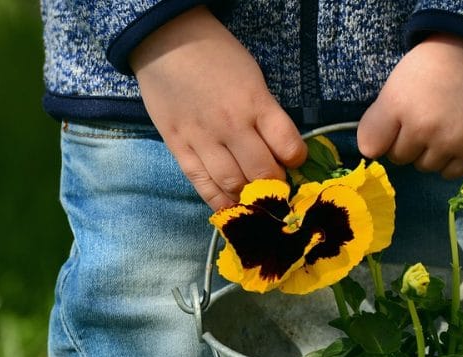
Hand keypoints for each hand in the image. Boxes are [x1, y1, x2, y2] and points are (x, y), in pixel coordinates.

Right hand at [130, 6, 306, 209]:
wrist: (166, 42)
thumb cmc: (217, 55)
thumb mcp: (253, 78)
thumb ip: (266, 113)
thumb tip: (280, 150)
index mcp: (255, 103)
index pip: (288, 146)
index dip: (297, 159)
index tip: (294, 161)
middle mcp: (231, 125)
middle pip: (262, 173)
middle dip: (276, 185)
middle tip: (277, 186)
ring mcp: (203, 139)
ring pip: (233, 184)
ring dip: (250, 197)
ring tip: (256, 199)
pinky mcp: (179, 148)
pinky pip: (201, 184)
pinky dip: (219, 201)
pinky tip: (231, 208)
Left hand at [357, 33, 462, 178]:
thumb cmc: (433, 67)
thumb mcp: (395, 84)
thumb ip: (378, 120)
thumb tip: (372, 152)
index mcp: (397, 105)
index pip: (370, 147)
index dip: (381, 137)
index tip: (393, 126)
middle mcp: (423, 128)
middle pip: (400, 158)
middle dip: (407, 143)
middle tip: (424, 119)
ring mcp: (450, 141)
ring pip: (425, 166)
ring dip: (430, 153)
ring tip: (442, 126)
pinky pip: (451, 173)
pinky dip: (450, 161)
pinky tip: (455, 140)